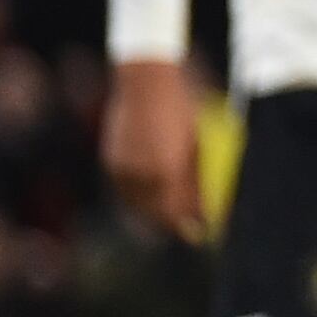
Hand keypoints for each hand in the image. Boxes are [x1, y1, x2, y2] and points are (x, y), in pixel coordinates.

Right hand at [104, 59, 208, 243]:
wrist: (146, 83)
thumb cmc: (184, 108)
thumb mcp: (199, 143)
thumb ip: (197, 179)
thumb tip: (204, 208)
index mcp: (166, 172)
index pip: (175, 213)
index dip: (188, 225)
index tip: (201, 233)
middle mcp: (141, 175)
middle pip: (154, 215)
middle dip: (171, 225)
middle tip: (189, 231)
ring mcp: (122, 169)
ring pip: (137, 205)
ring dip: (153, 214)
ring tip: (170, 219)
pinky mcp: (111, 161)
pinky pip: (125, 190)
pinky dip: (138, 198)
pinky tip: (151, 198)